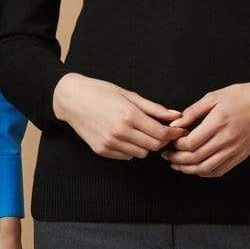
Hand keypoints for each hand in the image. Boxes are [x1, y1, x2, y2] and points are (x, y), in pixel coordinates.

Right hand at [52, 73, 187, 159]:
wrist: (71, 99)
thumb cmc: (100, 92)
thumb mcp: (128, 95)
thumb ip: (153, 108)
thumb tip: (176, 115)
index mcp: (129, 115)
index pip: (161, 133)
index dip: (173, 134)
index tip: (179, 131)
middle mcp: (120, 131)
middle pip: (153, 146)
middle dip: (162, 140)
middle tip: (162, 131)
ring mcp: (110, 143)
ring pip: (141, 153)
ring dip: (146, 145)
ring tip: (140, 132)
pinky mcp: (102, 150)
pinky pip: (126, 156)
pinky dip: (131, 149)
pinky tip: (125, 136)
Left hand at [160, 80, 249, 177]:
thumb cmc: (242, 96)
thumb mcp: (214, 96)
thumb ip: (193, 111)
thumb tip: (176, 125)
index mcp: (218, 123)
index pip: (190, 143)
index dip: (176, 146)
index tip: (170, 142)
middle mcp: (227, 139)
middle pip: (196, 158)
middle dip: (177, 160)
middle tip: (167, 156)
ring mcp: (235, 150)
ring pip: (206, 168)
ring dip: (188, 169)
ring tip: (177, 165)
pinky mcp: (241, 156)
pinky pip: (220, 170)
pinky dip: (205, 172)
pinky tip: (196, 168)